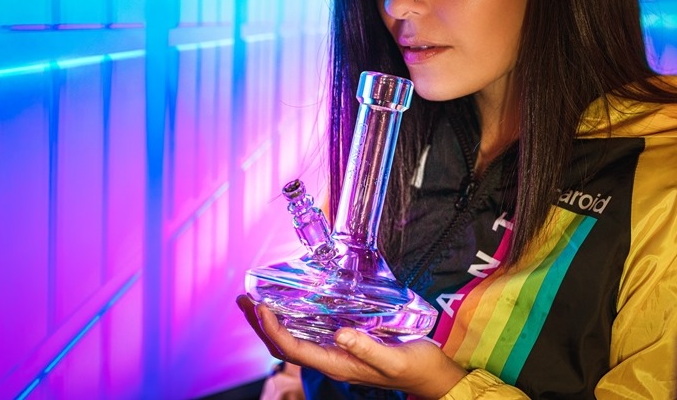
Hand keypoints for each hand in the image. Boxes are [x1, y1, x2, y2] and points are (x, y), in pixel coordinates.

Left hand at [236, 295, 467, 398]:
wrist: (433, 377)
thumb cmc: (416, 369)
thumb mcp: (395, 358)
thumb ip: (367, 347)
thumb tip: (340, 334)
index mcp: (338, 365)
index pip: (293, 349)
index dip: (274, 329)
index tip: (261, 307)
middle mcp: (332, 360)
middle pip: (284, 346)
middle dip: (260, 324)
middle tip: (243, 299)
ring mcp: (337, 354)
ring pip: (292, 340)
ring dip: (270, 323)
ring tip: (254, 302)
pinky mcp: (345, 345)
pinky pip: (309, 335)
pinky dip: (291, 321)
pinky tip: (289, 308)